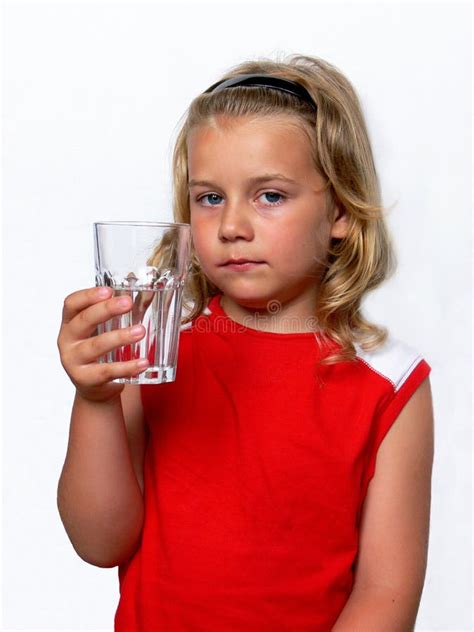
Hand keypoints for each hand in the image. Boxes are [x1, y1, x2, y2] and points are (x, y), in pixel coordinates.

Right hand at [57, 286, 148, 402]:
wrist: (94, 387)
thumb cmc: (100, 352)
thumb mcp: (101, 330)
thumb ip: (117, 314)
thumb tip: (148, 295)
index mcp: (70, 323)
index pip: (71, 304)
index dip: (88, 296)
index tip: (109, 291)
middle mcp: (67, 341)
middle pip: (83, 321)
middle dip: (106, 310)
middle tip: (128, 303)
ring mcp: (74, 361)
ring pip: (96, 346)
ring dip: (120, 337)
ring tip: (140, 331)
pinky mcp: (85, 380)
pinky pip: (107, 371)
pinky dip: (127, 367)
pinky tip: (143, 362)